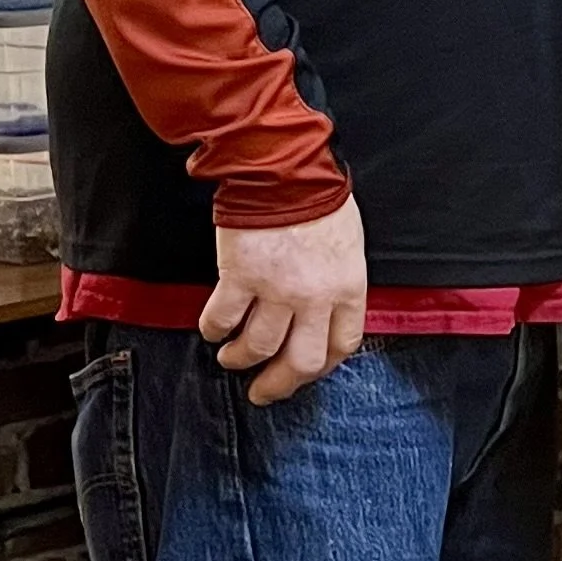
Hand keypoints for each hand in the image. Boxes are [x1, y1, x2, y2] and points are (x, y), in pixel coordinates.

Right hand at [201, 198, 368, 405]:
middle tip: (263, 392)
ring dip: (241, 359)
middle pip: (301, 361)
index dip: (321, 367)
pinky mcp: (241, 276)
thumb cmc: (317, 198)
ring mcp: (277, 289)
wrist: (284, 168)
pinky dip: (214, 329)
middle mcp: (315, 297)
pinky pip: (223, 319)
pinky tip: (213, 329)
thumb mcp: (347, 245)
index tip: (305, 372)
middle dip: (280, 384)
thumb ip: (338, 282)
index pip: (342, 346)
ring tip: (231, 359)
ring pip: (259, 347)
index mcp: (348, 287)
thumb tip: (323, 313)